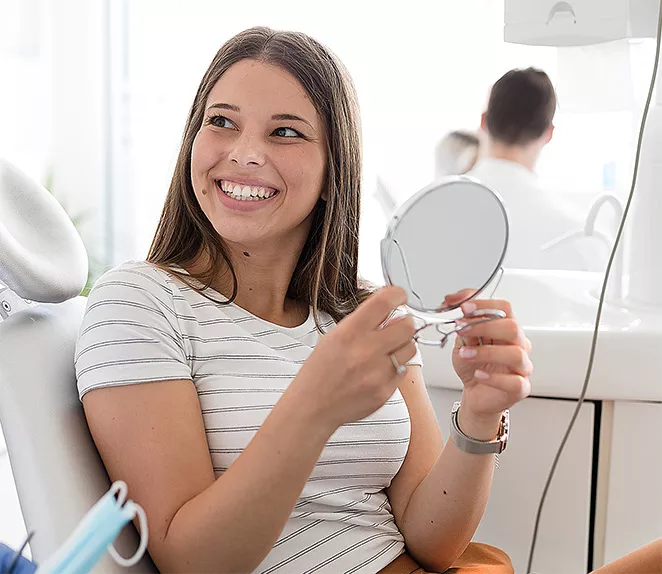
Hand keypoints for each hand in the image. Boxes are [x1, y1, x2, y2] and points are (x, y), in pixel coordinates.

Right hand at [289, 286, 416, 431]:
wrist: (313, 406)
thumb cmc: (321, 371)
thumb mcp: (334, 337)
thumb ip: (362, 322)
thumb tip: (389, 309)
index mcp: (350, 332)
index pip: (385, 302)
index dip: (397, 295)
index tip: (399, 296)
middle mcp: (366, 351)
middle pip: (408, 325)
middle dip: (404, 323)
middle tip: (397, 327)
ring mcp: (377, 373)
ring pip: (410, 348)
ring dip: (402, 346)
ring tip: (386, 351)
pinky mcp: (385, 391)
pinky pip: (403, 371)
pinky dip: (395, 368)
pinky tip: (378, 370)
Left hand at [445, 291, 532, 437]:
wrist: (476, 394)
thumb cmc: (472, 366)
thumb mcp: (462, 342)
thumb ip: (461, 324)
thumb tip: (452, 302)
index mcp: (507, 329)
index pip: (505, 308)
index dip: (485, 304)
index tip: (464, 307)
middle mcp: (519, 345)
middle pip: (512, 327)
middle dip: (484, 326)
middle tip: (461, 329)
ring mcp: (522, 367)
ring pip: (515, 354)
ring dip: (486, 352)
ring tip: (465, 354)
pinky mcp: (520, 388)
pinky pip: (515, 382)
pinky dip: (494, 378)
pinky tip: (478, 374)